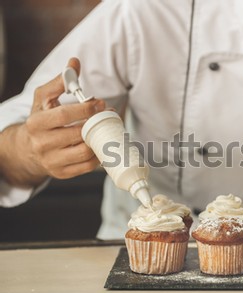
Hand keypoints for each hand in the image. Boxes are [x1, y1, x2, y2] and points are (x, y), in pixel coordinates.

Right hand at [0, 58, 104, 186]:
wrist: (27, 150)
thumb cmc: (41, 120)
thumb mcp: (44, 99)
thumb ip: (60, 81)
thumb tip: (74, 62)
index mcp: (36, 123)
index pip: (64, 115)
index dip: (85, 109)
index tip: (100, 103)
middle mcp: (42, 144)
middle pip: (77, 134)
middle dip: (98, 123)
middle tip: (109, 115)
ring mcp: (52, 161)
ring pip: (85, 152)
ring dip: (101, 140)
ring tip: (107, 129)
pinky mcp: (62, 173)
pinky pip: (87, 166)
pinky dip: (99, 155)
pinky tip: (102, 144)